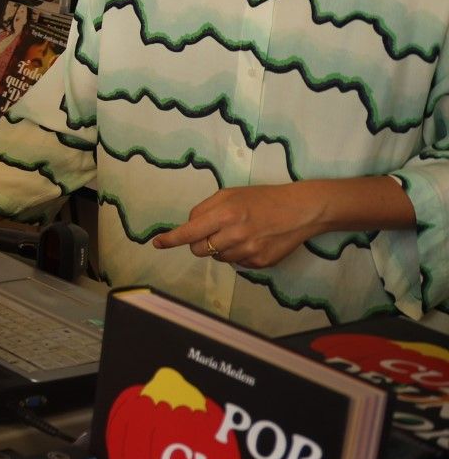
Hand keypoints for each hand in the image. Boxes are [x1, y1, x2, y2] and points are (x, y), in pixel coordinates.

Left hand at [153, 184, 328, 268]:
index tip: (157, 244)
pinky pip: (236, 263)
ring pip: (217, 257)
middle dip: (198, 242)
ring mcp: (248, 252)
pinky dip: (237, 254)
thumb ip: (205, 209)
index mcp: (225, 214)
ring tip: (239, 233)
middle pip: (199, 250)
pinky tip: (252, 241)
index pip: (189, 232)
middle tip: (213, 231)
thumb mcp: (230, 194)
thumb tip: (189, 226)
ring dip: (220, 248)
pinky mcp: (260, 263)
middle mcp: (235, 235)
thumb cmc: (262, 198)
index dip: (171, 239)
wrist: (301, 210)